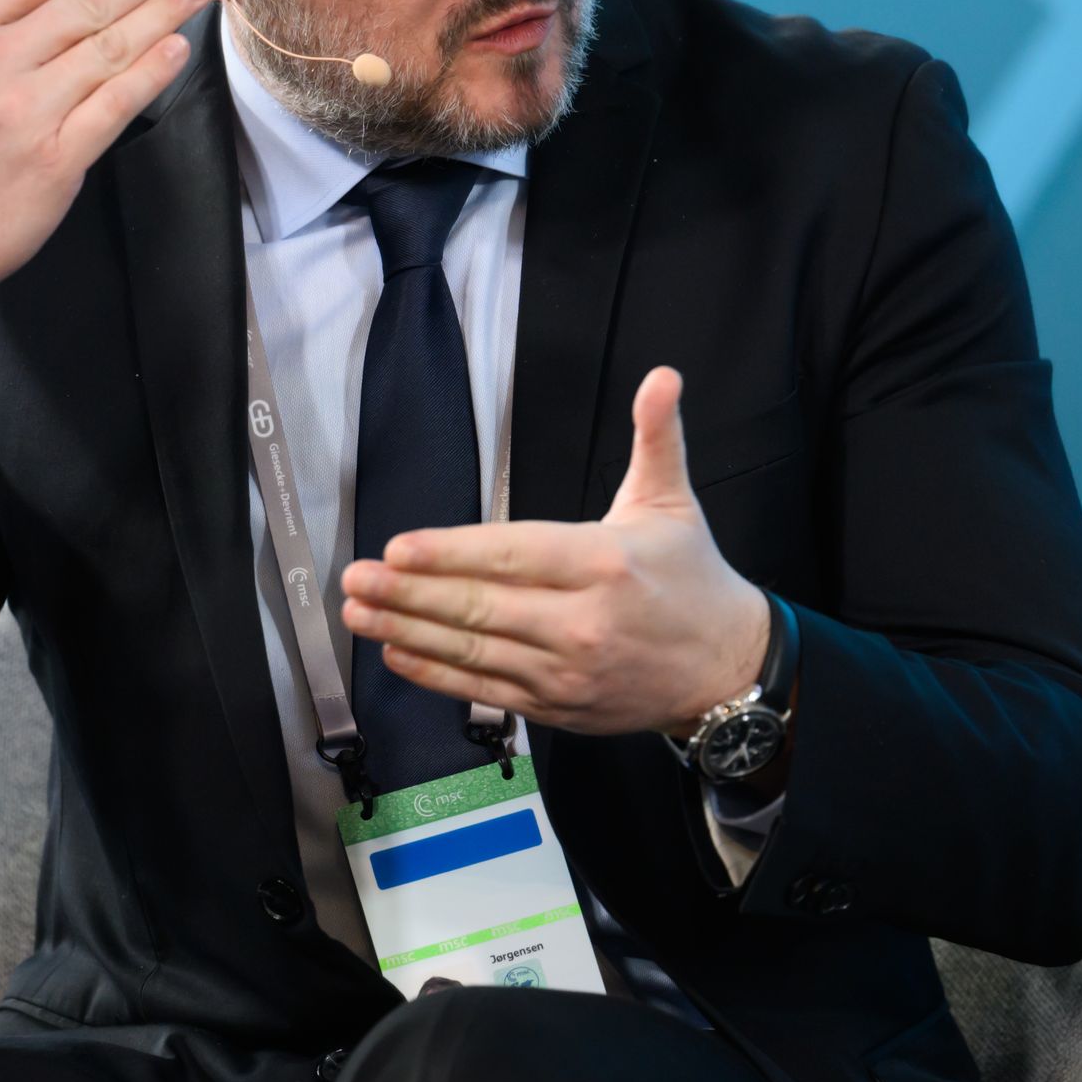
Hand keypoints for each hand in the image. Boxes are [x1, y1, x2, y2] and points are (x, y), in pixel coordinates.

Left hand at [338, 366, 771, 737]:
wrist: (725, 668)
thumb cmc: (691, 580)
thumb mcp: (673, 500)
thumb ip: (656, 436)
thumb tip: (663, 376)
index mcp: (605, 563)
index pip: (513, 555)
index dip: (450, 553)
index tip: (397, 548)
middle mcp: (584, 622)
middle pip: (482, 608)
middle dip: (410, 594)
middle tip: (355, 579)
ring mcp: (567, 671)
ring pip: (476, 652)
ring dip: (409, 633)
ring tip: (359, 613)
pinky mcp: (557, 706)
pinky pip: (486, 691)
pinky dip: (438, 676)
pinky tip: (398, 654)